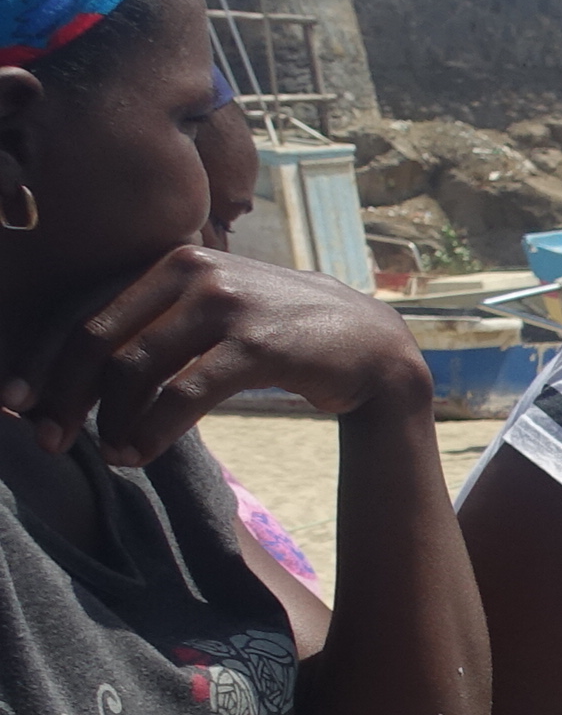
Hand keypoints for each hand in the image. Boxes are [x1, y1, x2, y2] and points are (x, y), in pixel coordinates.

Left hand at [3, 243, 430, 464]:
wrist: (374, 344)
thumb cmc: (286, 333)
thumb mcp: (218, 309)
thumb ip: (163, 320)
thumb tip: (94, 364)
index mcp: (172, 261)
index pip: (89, 313)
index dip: (47, 364)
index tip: (21, 405)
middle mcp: (192, 271)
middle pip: (101, 340)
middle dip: (66, 396)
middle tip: (48, 440)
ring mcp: (226, 306)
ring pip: (137, 368)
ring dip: (111, 420)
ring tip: (108, 454)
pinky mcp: (256, 345)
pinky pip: (185, 394)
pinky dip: (152, 430)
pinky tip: (138, 453)